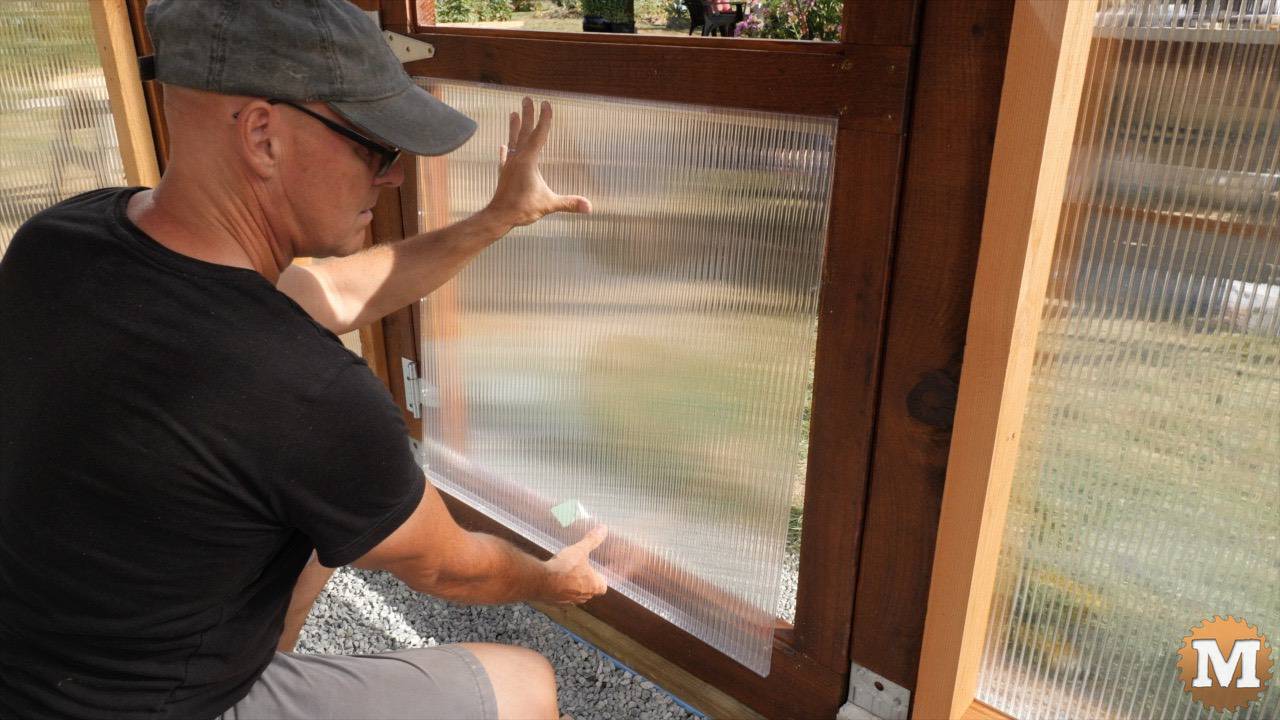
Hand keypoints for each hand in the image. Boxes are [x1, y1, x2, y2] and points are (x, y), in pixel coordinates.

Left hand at [483, 97, 591, 231]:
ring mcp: (509, 165)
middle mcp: (517, 159)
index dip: (544, 119)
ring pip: (513, 141)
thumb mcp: (549, 205)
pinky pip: (505, 157)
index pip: (539, 136)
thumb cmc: (522, 209)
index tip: (546, 104)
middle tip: (527, 99)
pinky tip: (503, 146)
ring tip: (513, 113)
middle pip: (524, 132)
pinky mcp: (504, 173)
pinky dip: (505, 150)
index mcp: (528, 162)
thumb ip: (569, 203)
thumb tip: (589, 207)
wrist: (499, 216)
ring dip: (514, 127)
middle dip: (527, 115)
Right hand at [541, 526, 608, 603]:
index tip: (597, 571)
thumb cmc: (565, 568)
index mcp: (594, 586)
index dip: (600, 579)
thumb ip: (592, 540)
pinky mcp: (556, 601)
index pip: (603, 587)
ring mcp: (569, 600)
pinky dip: (560, 588)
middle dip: (586, 581)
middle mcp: (584, 596)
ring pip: (575, 594)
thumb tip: (603, 529)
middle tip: (582, 569)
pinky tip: (554, 578)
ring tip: (567, 572)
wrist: (542, 581)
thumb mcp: (579, 550)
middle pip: (590, 591)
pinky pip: (561, 595)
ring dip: (573, 585)